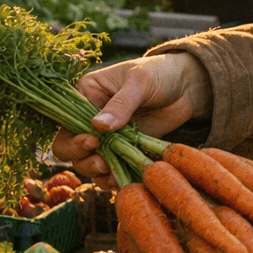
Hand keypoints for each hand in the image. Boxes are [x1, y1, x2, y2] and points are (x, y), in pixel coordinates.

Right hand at [50, 54, 213, 188]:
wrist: (186, 86)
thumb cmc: (160, 73)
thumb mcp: (140, 82)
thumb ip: (121, 104)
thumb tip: (98, 127)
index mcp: (86, 93)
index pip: (66, 121)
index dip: (73, 136)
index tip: (93, 141)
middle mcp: (89, 117)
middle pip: (69, 147)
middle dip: (82, 158)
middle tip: (102, 161)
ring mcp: (106, 136)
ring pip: (86, 163)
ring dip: (95, 172)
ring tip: (112, 170)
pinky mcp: (122, 150)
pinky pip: (108, 170)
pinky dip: (112, 177)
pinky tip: (122, 178)